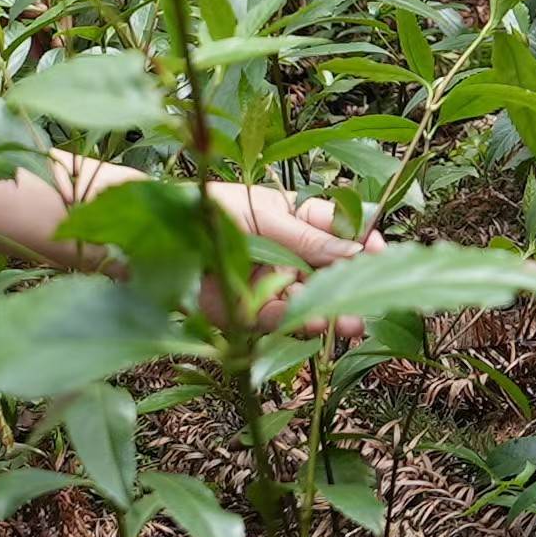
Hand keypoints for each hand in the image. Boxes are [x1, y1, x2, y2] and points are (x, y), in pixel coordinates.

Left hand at [192, 180, 384, 337]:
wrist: (154, 240)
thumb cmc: (210, 210)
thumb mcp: (265, 217)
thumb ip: (308, 240)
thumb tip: (356, 253)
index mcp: (295, 217)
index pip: (341, 228)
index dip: (363, 242)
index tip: (381, 255)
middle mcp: (288, 251)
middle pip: (330, 271)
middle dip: (351, 287)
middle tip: (372, 304)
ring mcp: (271, 282)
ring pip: (309, 299)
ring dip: (329, 311)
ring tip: (348, 324)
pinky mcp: (249, 311)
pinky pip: (279, 319)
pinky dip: (295, 323)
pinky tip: (311, 326)